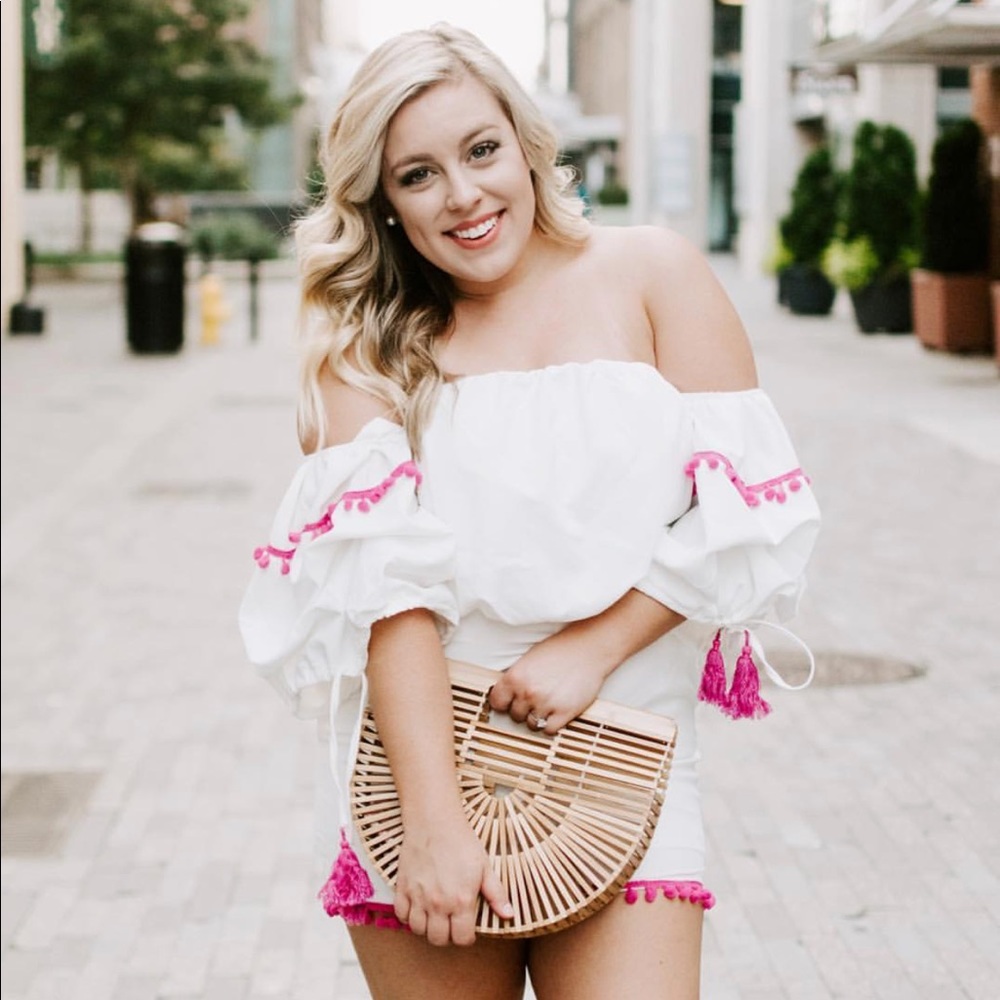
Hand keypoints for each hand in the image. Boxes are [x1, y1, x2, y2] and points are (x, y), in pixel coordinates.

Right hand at [394, 809, 512, 945]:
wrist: (435, 821)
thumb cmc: (461, 842)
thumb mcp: (484, 867)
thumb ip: (496, 894)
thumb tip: (509, 914)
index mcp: (461, 900)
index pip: (461, 939)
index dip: (466, 937)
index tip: (466, 928)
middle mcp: (438, 903)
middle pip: (438, 939)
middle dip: (446, 935)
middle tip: (450, 923)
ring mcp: (418, 896)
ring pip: (418, 930)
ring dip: (427, 927)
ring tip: (434, 916)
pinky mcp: (402, 888)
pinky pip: (401, 915)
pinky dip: (408, 916)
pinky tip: (418, 907)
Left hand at [488, 631, 612, 732]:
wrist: (588, 649)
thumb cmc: (560, 650)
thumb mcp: (529, 659)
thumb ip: (517, 678)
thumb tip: (507, 695)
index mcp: (515, 677)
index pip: (497, 702)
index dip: (503, 703)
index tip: (509, 702)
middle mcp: (528, 692)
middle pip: (515, 715)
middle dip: (523, 709)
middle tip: (535, 699)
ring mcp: (546, 704)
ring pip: (531, 724)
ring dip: (537, 717)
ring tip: (546, 704)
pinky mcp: (564, 713)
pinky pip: (548, 730)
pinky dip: (551, 724)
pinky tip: (555, 712)